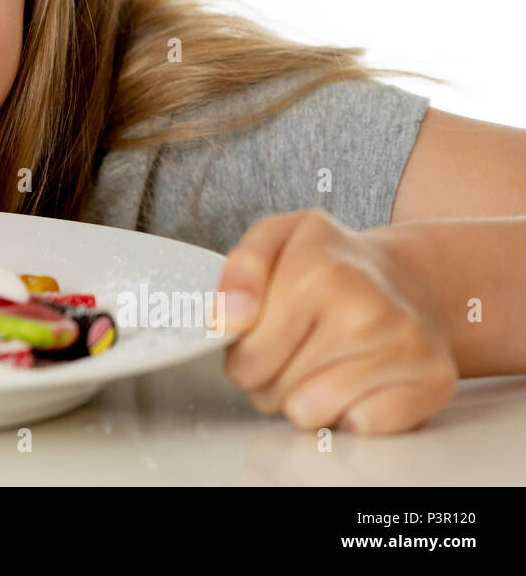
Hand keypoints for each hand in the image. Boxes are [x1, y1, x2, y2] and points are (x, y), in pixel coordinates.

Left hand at [218, 207, 456, 434]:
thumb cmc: (331, 262)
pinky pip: (362, 427)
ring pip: (311, 415)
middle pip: (272, 393)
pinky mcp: (434, 380)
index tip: (259, 333)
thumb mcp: (275, 237)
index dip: (243, 355)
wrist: (407, 276)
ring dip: (308, 398)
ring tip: (322, 362)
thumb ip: (240, 270)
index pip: (245, 360)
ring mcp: (404, 347)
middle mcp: (364, 310)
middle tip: (294, 346)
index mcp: (316, 272)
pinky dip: (354, 412)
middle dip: (271, 378)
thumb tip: (229, 319)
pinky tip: (360, 379)